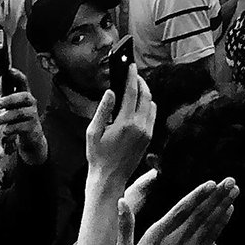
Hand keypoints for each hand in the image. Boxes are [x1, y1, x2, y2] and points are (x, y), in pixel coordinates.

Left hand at [0, 72, 48, 166]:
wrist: (31, 138)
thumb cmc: (18, 119)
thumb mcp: (11, 107)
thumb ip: (4, 96)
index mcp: (24, 96)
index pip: (23, 82)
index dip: (17, 75)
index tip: (9, 70)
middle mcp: (31, 103)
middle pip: (24, 96)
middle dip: (11, 99)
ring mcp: (32, 115)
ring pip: (22, 112)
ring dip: (9, 115)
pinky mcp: (32, 128)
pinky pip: (22, 126)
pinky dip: (12, 128)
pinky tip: (6, 131)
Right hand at [87, 67, 155, 187]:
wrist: (109, 179)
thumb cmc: (98, 156)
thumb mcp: (93, 133)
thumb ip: (102, 110)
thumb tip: (110, 91)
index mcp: (125, 123)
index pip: (132, 92)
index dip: (131, 76)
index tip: (130, 66)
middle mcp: (140, 126)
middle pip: (146, 95)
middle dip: (140, 82)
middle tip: (133, 75)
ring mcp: (147, 132)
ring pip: (152, 104)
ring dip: (145, 93)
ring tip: (134, 88)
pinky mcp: (149, 137)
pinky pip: (152, 115)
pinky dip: (147, 105)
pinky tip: (138, 105)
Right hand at [116, 168, 238, 244]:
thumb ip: (125, 226)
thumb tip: (121, 202)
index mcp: (157, 236)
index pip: (181, 210)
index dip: (198, 195)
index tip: (211, 183)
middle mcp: (175, 241)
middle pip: (200, 214)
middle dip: (217, 196)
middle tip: (230, 181)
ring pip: (208, 225)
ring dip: (222, 206)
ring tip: (234, 192)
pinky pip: (211, 239)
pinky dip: (221, 224)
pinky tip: (228, 213)